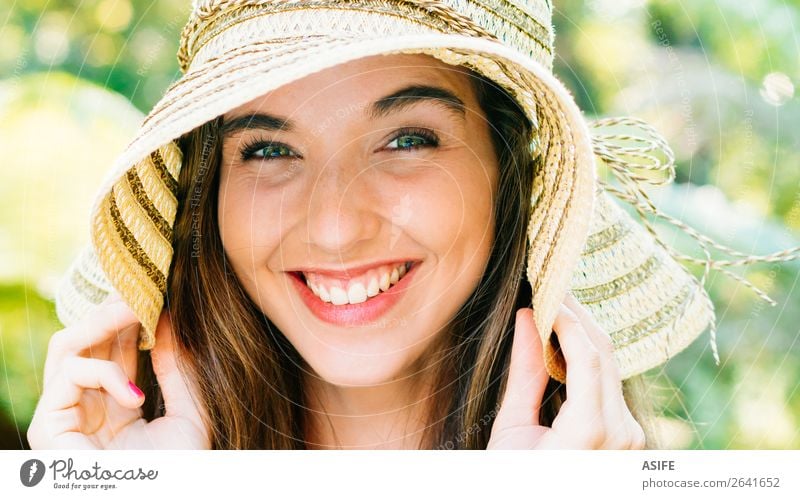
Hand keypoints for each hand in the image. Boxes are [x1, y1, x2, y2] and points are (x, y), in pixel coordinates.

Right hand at [27, 294, 210, 448]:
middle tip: (143, 289)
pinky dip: (102, 373)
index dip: (133, 317)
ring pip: (68, 346)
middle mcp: (89, 405)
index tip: (158, 291)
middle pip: (87, 339)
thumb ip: (179, 368)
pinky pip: (68, 375)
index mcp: (119, 402)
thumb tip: (170, 320)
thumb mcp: (190, 412)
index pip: (118, 346)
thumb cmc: (179, 472)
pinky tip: (134, 394)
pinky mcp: (47, 427)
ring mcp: (65, 414)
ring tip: (136, 308)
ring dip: (101, 320)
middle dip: (113, 310)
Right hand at [487, 294, 645, 448]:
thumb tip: (528, 318)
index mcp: (589, 433)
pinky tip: (568, 344)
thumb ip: (524, 374)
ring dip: (585, 335)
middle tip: (551, 291)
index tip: (545, 294)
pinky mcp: (629, 437)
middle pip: (604, 355)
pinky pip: (611, 385)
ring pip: (611, 367)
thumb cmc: (514, 481)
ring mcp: (629, 436)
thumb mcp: (512, 430)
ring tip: (556, 311)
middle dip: (577, 318)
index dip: (566, 319)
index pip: (586, 357)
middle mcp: (620, 432)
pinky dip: (590, 360)